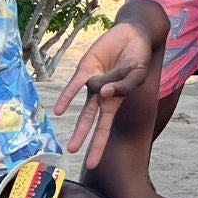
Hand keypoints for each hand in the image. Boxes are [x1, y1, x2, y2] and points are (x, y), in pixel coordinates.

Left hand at [53, 22, 152, 168]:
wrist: (132, 34)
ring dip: (78, 125)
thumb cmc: (137, 57)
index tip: (92, 164)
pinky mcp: (85, 69)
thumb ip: (125, 86)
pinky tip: (59, 110)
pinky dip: (67, 97)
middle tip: (75, 154)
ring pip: (83, 108)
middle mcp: (101, 95)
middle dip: (84, 138)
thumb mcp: (138, 73)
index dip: (98, 145)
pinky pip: (75, 85)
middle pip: (91, 121)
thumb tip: (104, 93)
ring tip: (70, 143)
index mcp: (115, 100)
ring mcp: (93, 83)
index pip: (105, 127)